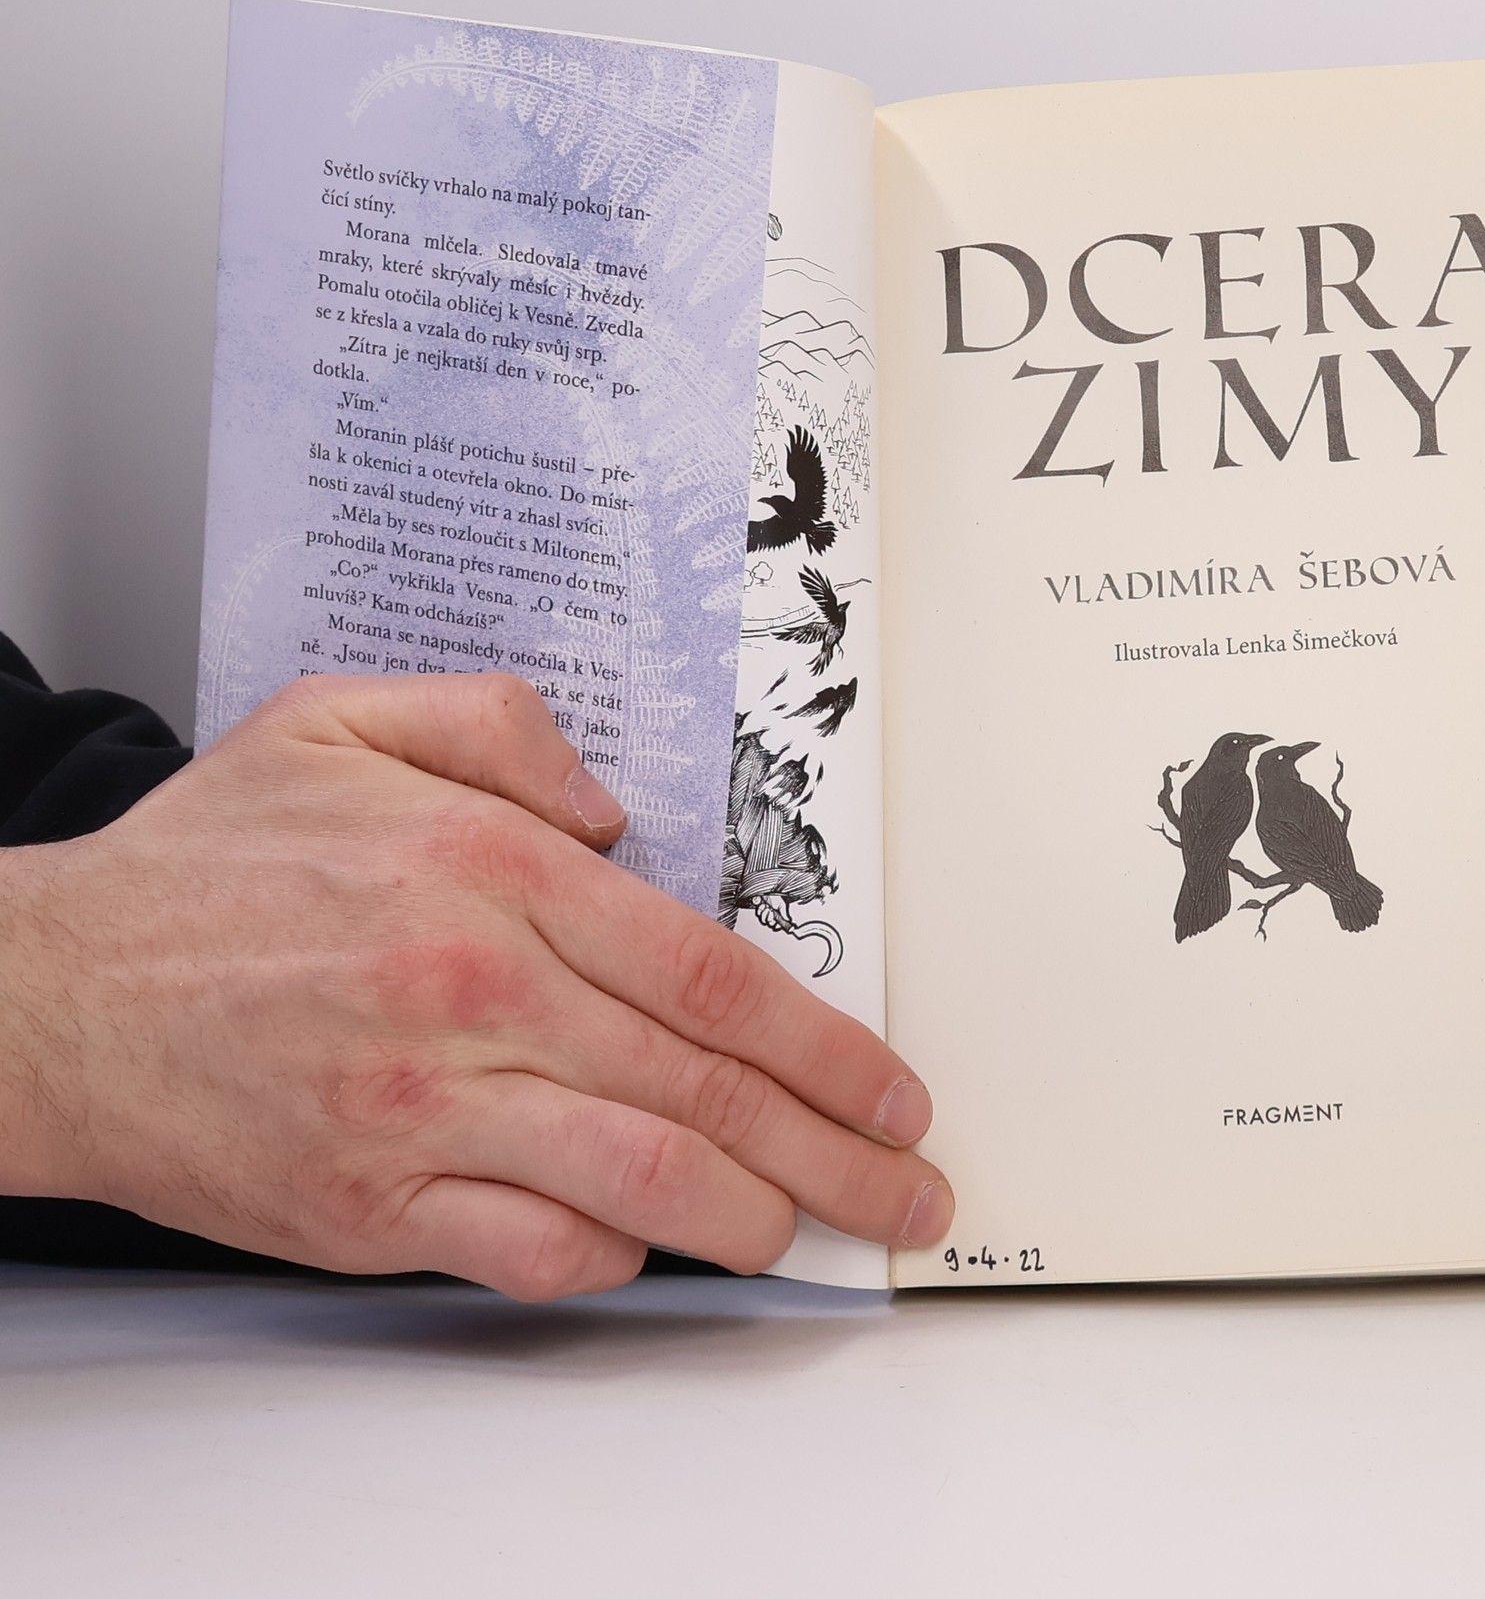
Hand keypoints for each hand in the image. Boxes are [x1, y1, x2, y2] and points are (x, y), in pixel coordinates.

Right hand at [0, 674, 951, 1296]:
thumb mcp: (344, 719)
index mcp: (490, 876)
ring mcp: (425, 1113)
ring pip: (640, 1182)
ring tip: (819, 1231)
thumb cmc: (207, 864)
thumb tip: (618, 810)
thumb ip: (500, 726)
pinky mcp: (371, 1207)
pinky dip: (611, 1259)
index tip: (890, 1082)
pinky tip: (651, 1246)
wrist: (51, 997)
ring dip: (753, 1219)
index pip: (711, 971)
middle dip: (832, 1148)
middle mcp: (475, 998)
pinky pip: (530, 1251)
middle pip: (704, 1088)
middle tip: (906, 1186)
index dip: (822, 1039)